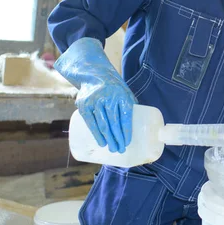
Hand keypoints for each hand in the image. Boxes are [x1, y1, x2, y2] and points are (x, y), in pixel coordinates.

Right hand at [55, 37, 136, 152]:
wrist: (94, 74)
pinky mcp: (84, 105)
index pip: (125, 116)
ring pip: (102, 124)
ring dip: (107, 139)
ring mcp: (95, 101)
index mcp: (121, 95)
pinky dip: (96, 134)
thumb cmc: (114, 88)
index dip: (126, 131)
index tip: (128, 142)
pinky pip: (90, 122)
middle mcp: (108, 98)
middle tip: (120, 150)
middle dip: (117, 139)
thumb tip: (139, 124)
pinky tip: (101, 142)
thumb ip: (130, 106)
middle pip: (114, 123)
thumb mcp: (125, 92)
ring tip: (112, 148)